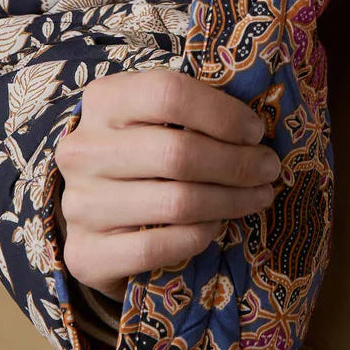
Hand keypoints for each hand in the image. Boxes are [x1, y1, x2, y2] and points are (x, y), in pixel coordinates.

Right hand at [54, 66, 279, 304]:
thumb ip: (195, 110)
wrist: (95, 212)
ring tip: (258, 196)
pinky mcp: (85, 254)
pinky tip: (215, 226)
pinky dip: (197, 236)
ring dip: (230, 201)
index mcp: (104, 99)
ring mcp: (80, 204)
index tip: (255, 131)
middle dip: (238, 163)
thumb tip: (257, 125)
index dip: (222, 113)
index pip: (169, 94)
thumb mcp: (158, 117)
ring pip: (175, 203)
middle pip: (177, 154)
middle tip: (269, 169)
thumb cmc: (143, 151)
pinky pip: (157, 247)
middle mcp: (83, 149)